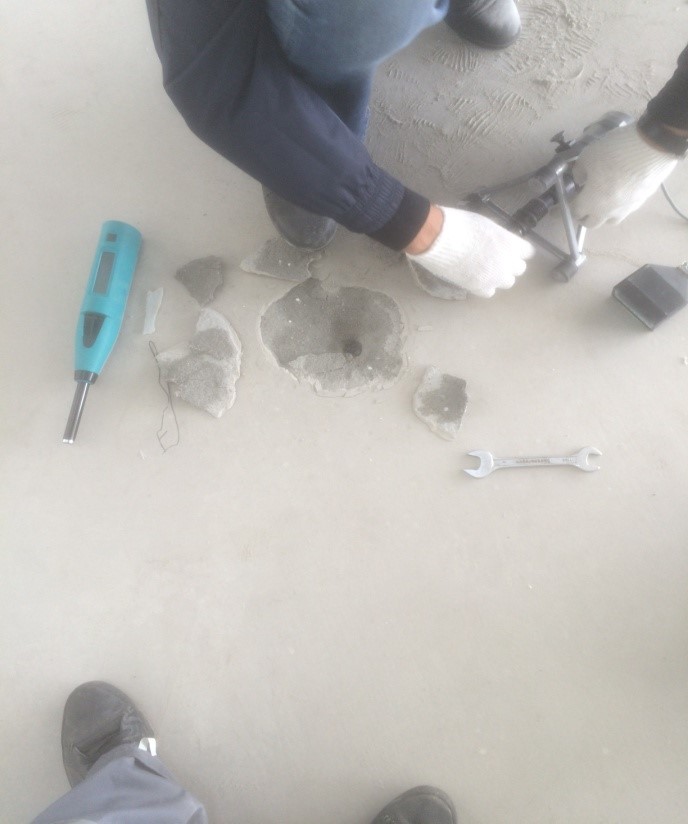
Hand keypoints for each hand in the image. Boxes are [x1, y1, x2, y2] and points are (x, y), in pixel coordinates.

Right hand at [406, 206, 533, 297]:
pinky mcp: (479, 288)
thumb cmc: (461, 225)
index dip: (519, 250)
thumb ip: (500, 237)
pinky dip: (485, 286)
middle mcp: (507, 263)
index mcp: (511, 243)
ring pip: (507, 282)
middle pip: (519, 268)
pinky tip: (475, 277)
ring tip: (485, 269)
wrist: (438, 239)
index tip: (510, 248)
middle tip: (495, 258)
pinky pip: (490, 292)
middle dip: (509, 263)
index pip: (528, 252)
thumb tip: (501, 244)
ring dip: (499, 276)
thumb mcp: (487, 225)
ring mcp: (494, 278)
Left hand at [572, 124, 677, 227]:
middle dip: (586, 216)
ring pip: (611, 220)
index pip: (576, 212)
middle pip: (593, 224)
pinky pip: (626, 209)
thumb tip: (580, 180)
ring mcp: (627, 209)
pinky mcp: (642, 201)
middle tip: (585, 203)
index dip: (571, 205)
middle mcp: (608, 211)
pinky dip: (620, 204)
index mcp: (591, 202)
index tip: (570, 199)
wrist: (652, 146)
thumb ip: (579, 171)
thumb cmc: (614, 152)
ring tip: (604, 200)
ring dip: (604, 215)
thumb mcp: (587, 155)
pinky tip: (622, 190)